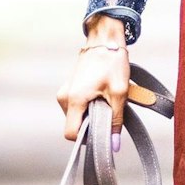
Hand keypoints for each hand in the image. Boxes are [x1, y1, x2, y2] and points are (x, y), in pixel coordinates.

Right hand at [58, 16, 130, 145]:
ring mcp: (65, 92)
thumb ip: (116, 120)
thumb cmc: (111, 62)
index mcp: (74, 99)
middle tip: (107, 111)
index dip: (87, 138)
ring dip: (91, 114)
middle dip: (91, 125)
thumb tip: (114, 144)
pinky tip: (100, 94)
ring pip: (76, 116)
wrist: (105, 40)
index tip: (101, 133)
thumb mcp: (119, 93)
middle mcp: (64, 97)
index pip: (71, 133)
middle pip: (74, 125)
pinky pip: (76, 106)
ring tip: (105, 100)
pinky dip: (88, 106)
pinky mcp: (69, 88)